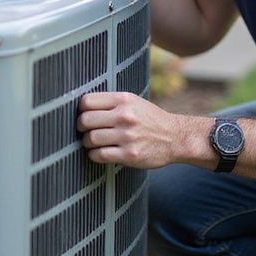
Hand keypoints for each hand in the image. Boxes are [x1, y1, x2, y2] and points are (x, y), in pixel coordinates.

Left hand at [77, 91, 194, 169]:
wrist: (175, 137)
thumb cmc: (150, 119)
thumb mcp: (134, 102)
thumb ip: (111, 102)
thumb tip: (82, 107)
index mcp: (124, 100)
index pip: (87, 101)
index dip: (80, 109)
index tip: (83, 114)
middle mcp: (125, 116)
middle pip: (85, 120)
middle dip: (80, 127)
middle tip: (84, 130)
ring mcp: (127, 136)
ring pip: (91, 139)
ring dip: (86, 142)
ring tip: (92, 142)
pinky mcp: (129, 154)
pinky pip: (99, 155)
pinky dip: (93, 155)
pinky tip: (98, 152)